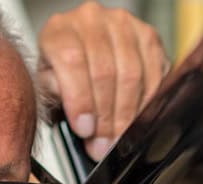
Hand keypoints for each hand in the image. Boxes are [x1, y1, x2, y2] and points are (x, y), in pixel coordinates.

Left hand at [38, 1, 169, 159]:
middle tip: (102, 145)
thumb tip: (79, 114)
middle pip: (105, 72)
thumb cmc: (62, 69)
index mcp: (60, 29)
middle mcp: (92, 19)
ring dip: (126, 115)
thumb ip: (54, 94)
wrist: (83, 49)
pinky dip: (146, 104)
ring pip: (132, 75)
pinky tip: (135, 121)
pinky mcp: (149, 37)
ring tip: (117, 138)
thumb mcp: (47, 81)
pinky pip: (154, 75)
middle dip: (105, 117)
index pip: (72, 61)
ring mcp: (124, 25)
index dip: (81, 100)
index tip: (84, 130)